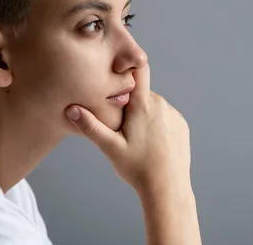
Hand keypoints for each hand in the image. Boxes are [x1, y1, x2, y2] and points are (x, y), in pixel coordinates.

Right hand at [65, 63, 190, 193]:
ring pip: (153, 104)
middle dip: (130, 102)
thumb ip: (90, 126)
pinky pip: (165, 116)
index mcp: (143, 105)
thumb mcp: (110, 147)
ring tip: (136, 137)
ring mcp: (173, 114)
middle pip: (142, 92)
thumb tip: (70, 109)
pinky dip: (157, 123)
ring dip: (144, 113)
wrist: (168, 187)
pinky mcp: (181, 124)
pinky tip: (151, 142)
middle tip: (120, 123)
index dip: (129, 66)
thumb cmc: (137, 168)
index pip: (140, 70)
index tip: (118, 69)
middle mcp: (161, 104)